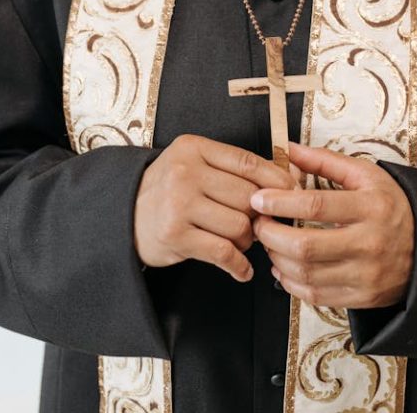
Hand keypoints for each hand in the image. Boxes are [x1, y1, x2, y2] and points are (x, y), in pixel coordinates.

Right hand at [133, 134, 295, 281]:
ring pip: (239, 225)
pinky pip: (223, 252)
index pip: (247, 162)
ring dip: (247, 240)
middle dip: (259, 215)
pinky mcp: (176, 236)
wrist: (125, 215)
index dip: (276, 180)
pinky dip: (239, 265)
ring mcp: (179, 204)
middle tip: (259, 223)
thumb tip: (288, 176)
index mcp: (195, 148)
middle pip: (248, 196)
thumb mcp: (195, 164)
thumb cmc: (170, 190)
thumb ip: (234, 168)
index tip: (292, 193)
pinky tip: (241, 268)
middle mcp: (186, 172)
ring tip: (241, 241)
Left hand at [251, 141, 414, 308]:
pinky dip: (291, 284)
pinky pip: (316, 296)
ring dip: (277, 259)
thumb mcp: (366, 175)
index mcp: (370, 206)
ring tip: (269, 242)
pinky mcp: (362, 298)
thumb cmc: (390, 206)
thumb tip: (290, 150)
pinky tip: (283, 268)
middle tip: (259, 222)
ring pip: (307, 274)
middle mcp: (369, 243)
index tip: (259, 198)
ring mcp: (366, 275)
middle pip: (306, 246)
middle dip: (272, 235)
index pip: (316, 205)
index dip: (281, 202)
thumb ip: (325, 161)